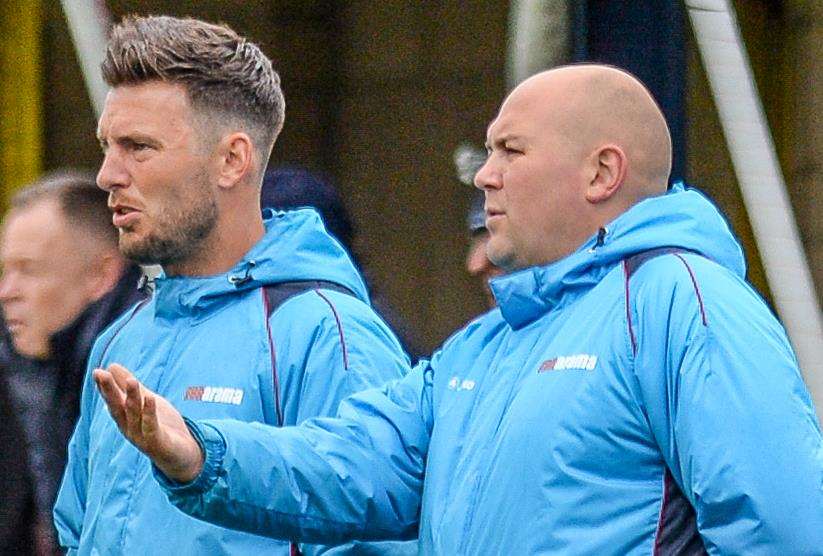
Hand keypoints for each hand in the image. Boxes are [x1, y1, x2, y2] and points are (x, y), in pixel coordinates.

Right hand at [93, 363, 203, 482]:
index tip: (97, 371)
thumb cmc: (161, 426)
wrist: (181, 455)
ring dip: (132, 397)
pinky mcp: (157, 443)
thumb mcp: (145, 402)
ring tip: (131, 380)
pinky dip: (150, 413)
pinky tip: (150, 398)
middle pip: (117, 408)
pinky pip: (152, 427)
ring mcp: (142, 437)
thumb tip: (112, 366)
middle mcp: (129, 429)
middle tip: (100, 373)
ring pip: (135, 415)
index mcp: (125, 419)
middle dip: (109, 391)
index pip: (113, 401)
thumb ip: (131, 387)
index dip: (105, 388)